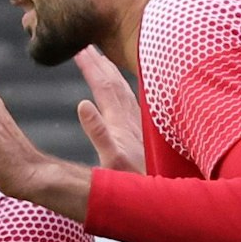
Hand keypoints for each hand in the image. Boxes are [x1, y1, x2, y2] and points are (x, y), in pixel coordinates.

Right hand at [74, 46, 143, 173]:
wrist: (162, 196)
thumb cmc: (136, 183)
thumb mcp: (112, 161)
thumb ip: (98, 133)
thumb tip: (82, 104)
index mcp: (121, 122)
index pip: (103, 86)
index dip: (90, 66)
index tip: (78, 49)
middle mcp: (131, 120)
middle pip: (113, 82)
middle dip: (99, 62)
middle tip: (85, 45)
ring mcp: (138, 126)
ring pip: (123, 90)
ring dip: (110, 73)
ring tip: (100, 59)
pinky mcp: (142, 134)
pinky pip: (130, 101)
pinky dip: (120, 89)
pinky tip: (120, 92)